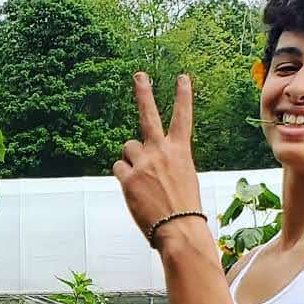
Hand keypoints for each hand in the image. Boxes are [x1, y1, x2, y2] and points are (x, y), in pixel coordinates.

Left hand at [112, 73, 202, 239]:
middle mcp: (161, 151)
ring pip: (128, 149)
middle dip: (144, 93)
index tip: (182, 77)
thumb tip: (147, 161)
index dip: (182, 96)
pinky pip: (119, 168)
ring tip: (143, 179)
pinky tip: (135, 189)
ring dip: (132, 160)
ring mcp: (143, 163)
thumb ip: (167, 162)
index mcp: (180, 151)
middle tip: (139, 75)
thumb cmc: (184, 207)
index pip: (182, 117)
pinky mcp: (128, 178)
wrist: (179, 228)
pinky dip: (124, 176)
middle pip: (149, 115)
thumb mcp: (184, 177)